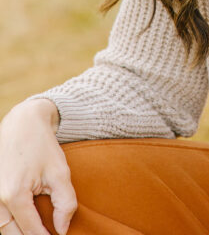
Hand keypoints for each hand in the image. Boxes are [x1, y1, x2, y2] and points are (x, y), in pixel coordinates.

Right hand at [0, 99, 76, 234]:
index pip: (30, 231)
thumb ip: (65, 203)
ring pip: (1, 227)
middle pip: (11, 234)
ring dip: (17, 232)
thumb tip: (62, 230)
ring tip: (35, 230)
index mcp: (14, 194)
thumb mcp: (60, 172)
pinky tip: (22, 221)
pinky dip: (8, 223)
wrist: (22, 122)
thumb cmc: (42, 145)